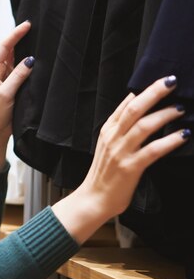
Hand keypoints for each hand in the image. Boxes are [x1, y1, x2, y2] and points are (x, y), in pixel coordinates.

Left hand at [0, 21, 33, 171]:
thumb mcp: (5, 94)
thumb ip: (17, 76)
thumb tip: (30, 60)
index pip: (4, 47)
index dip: (15, 35)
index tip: (27, 24)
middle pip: (10, 49)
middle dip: (21, 37)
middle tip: (35, 25)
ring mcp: (7, 78)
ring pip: (17, 58)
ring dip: (26, 48)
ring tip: (39, 36)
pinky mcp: (15, 85)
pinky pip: (23, 70)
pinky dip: (29, 62)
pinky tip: (39, 56)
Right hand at [52, 76, 188, 243]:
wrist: (95, 198)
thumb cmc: (105, 173)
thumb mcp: (109, 146)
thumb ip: (122, 130)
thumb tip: (144, 113)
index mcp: (108, 130)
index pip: (125, 103)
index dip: (143, 90)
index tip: (161, 80)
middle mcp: (113, 137)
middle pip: (134, 108)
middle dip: (154, 93)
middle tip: (172, 82)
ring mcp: (121, 152)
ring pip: (144, 126)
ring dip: (165, 115)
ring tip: (182, 108)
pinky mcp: (130, 167)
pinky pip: (153, 150)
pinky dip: (169, 141)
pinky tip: (183, 135)